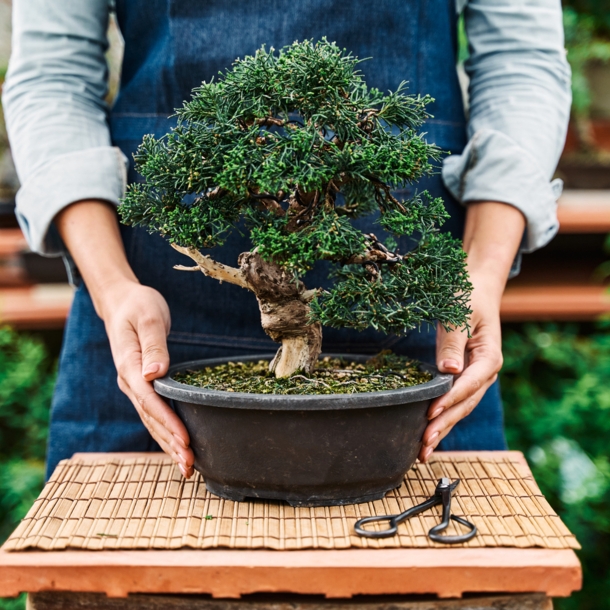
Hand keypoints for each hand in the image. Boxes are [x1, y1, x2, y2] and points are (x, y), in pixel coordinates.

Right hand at [102, 280, 194, 477]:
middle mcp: (129, 380)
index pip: (149, 400)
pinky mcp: (141, 386)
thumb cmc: (137, 305)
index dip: (167, 421)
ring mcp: (133, 385)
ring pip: (151, 420)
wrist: (121, 302)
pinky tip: (178, 446)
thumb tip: (154, 373)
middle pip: (150, 417)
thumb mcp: (148, 317)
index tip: (185, 440)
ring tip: (187, 466)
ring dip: (168, 444)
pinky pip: (153, 413)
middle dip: (170, 442)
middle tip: (189, 465)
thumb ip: (153, 344)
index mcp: (129, 364)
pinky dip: (165, 431)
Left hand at [418, 273, 502, 460]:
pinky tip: (428, 437)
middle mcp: (486, 373)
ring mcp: (476, 380)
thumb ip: (453, 341)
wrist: (478, 291)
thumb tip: (449, 371)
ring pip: (459, 409)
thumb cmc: (468, 297)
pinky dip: (441, 420)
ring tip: (423, 452)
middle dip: (444, 425)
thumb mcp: (460, 313)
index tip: (431, 414)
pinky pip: (454, 403)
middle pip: (465, 404)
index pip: (469, 384)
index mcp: (489, 358)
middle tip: (424, 444)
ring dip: (442, 429)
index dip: (450, 400)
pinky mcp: (465, 381)